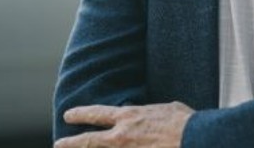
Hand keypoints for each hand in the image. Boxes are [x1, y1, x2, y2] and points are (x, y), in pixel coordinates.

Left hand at [55, 101, 192, 147]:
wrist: (195, 138)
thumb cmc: (186, 122)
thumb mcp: (168, 109)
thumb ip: (153, 113)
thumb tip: (155, 114)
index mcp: (130, 116)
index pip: (98, 114)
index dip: (82, 114)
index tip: (69, 115)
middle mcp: (122, 135)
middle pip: (88, 141)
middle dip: (71, 143)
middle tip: (58, 145)